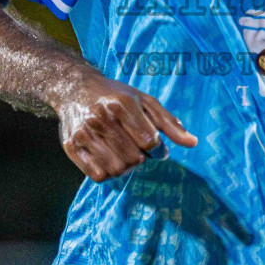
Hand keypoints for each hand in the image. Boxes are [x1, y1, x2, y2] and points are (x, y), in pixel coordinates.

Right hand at [51, 75, 197, 181]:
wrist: (75, 89)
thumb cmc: (116, 96)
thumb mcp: (145, 101)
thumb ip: (169, 122)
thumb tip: (193, 143)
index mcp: (122, 105)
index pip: (150, 142)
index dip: (159, 151)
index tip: (158, 149)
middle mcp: (102, 118)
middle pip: (134, 159)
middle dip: (143, 159)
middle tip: (140, 150)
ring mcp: (84, 133)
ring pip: (117, 169)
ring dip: (127, 167)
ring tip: (126, 154)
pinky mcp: (71, 146)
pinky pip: (98, 175)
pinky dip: (109, 173)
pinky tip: (111, 159)